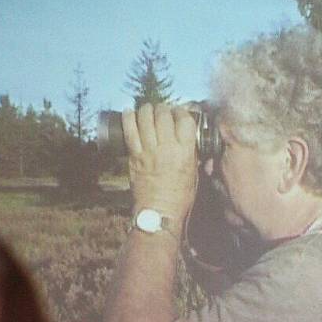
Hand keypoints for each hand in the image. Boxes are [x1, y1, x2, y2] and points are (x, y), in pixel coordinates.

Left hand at [123, 103, 196, 226]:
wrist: (159, 213)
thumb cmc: (180, 197)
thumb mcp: (193, 172)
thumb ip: (190, 152)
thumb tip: (187, 138)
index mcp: (185, 152)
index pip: (184, 120)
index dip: (181, 112)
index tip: (180, 113)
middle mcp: (167, 148)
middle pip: (163, 115)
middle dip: (163, 108)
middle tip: (163, 110)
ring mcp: (149, 151)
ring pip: (145, 118)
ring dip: (147, 109)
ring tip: (148, 109)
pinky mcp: (134, 156)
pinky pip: (129, 131)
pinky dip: (128, 118)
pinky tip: (129, 112)